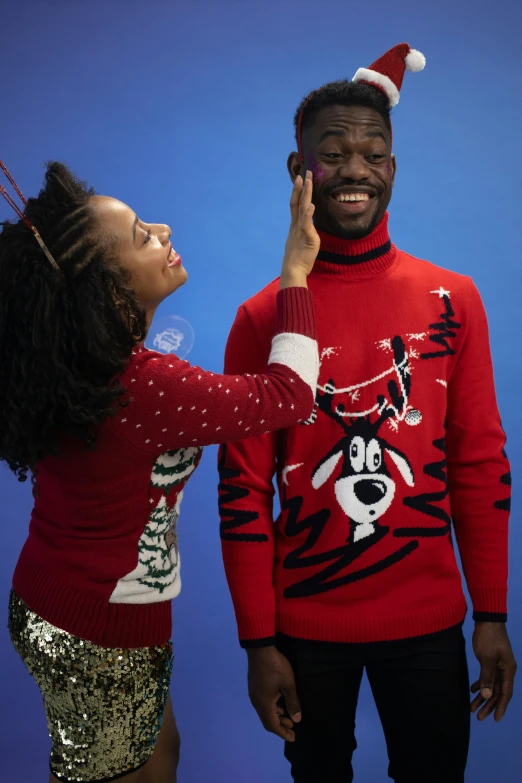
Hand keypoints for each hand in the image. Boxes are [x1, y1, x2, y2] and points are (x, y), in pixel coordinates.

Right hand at [247, 646, 301, 741]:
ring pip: (264, 712)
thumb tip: (296, 719)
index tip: (293, 738)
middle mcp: (257, 702)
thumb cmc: (276, 666)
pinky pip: (263, 704)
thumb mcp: (288, 684)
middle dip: (280, 726)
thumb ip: (293, 703)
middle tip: (292, 729)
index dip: (283, 733)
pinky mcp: (254, 687)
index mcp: (264, 703)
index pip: (273, 725)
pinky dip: (272, 709)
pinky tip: (280, 704)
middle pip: (267, 720)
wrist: (260, 649)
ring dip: (276, 717)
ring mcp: (254, 694)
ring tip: (288, 717)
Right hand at [280, 171, 319, 288]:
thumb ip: (305, 232)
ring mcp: (300, 230)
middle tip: (305, 172)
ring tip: (308, 181)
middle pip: (298, 202)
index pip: (296, 204)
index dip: (298, 191)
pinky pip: (306, 224)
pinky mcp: (306, 238)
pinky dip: (308, 214)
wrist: (293, 270)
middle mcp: (296, 225)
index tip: (301, 178)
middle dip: (302, 187)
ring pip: (302, 209)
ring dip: (305, 194)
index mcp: (295, 226)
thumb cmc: (298, 259)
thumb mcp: (302, 242)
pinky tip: (312, 205)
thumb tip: (308, 227)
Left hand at [470, 622, 516, 721]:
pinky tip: (473, 690)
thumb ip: (487, 677)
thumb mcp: (486, 658)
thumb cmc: (488, 638)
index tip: (495, 719)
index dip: (500, 707)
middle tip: (478, 717)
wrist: (487, 619)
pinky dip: (481, 683)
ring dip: (483, 696)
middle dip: (488, 705)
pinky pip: (487, 676)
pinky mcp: (491, 660)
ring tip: (472, 707)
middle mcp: (505, 670)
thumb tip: (487, 696)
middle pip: (497, 692)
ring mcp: (499, 665)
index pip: (505, 694)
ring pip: (491, 685)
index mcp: (508, 670)